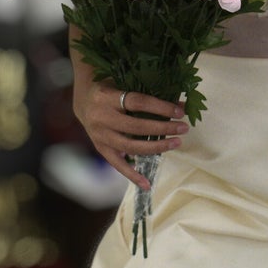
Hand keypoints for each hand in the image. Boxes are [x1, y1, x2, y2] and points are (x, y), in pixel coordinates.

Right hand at [74, 77, 187, 191]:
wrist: (84, 99)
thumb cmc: (111, 87)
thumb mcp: (126, 83)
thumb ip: (150, 92)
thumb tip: (182, 105)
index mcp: (107, 96)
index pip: (138, 102)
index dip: (160, 107)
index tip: (179, 112)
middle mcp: (100, 117)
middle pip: (137, 127)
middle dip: (163, 128)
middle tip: (183, 128)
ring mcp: (99, 135)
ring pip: (130, 146)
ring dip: (156, 147)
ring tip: (176, 143)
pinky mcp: (100, 148)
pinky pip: (117, 164)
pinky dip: (132, 175)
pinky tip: (147, 184)